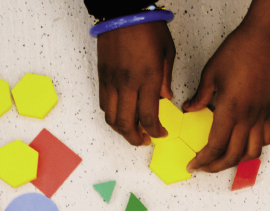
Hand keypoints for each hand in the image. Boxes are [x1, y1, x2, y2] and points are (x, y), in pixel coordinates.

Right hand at [97, 21, 174, 145]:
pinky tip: (121, 114)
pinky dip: (112, 115)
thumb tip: (165, 97)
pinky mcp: (102, 77)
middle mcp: (128, 84)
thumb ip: (165, 79)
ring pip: (112, 118)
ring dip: (122, 130)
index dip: (156, 131)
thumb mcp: (167, 52)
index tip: (161, 133)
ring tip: (132, 131)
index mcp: (148, 78)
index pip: (149, 117)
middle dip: (136, 138)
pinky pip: (104, 104)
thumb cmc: (147, 27)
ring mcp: (112, 82)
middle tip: (145, 139)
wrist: (123, 11)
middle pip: (127, 124)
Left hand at [184, 24, 269, 171]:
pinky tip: (246, 143)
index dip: (203, 160)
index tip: (193, 165)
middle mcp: (248, 118)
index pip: (215, 147)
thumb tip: (191, 109)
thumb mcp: (210, 73)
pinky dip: (256, 147)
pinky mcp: (269, 111)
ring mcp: (261, 116)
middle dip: (216, 167)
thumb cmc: (238, 51)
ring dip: (237, 161)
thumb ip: (200, 96)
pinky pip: (267, 138)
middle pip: (233, 156)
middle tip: (203, 167)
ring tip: (224, 160)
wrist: (265, 38)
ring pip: (252, 153)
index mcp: (230, 110)